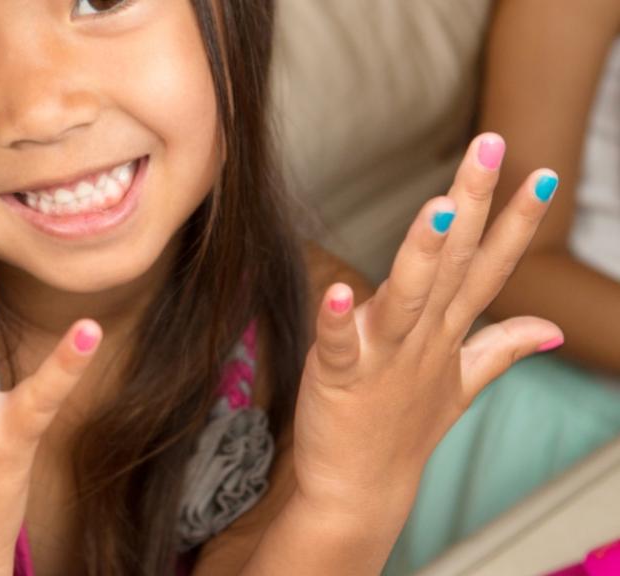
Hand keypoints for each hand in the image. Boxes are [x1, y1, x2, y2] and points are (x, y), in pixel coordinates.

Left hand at [291, 134, 562, 516]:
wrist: (361, 489)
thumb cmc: (405, 428)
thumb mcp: (462, 383)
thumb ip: (502, 348)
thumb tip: (553, 331)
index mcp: (448, 331)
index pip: (490, 269)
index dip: (517, 223)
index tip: (544, 174)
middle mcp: (423, 338)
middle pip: (455, 264)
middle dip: (475, 203)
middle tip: (492, 144)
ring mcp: (384, 357)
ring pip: (408, 298)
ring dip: (424, 253)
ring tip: (440, 207)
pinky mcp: (340, 376)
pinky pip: (339, 343)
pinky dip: (336, 319)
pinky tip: (335, 289)